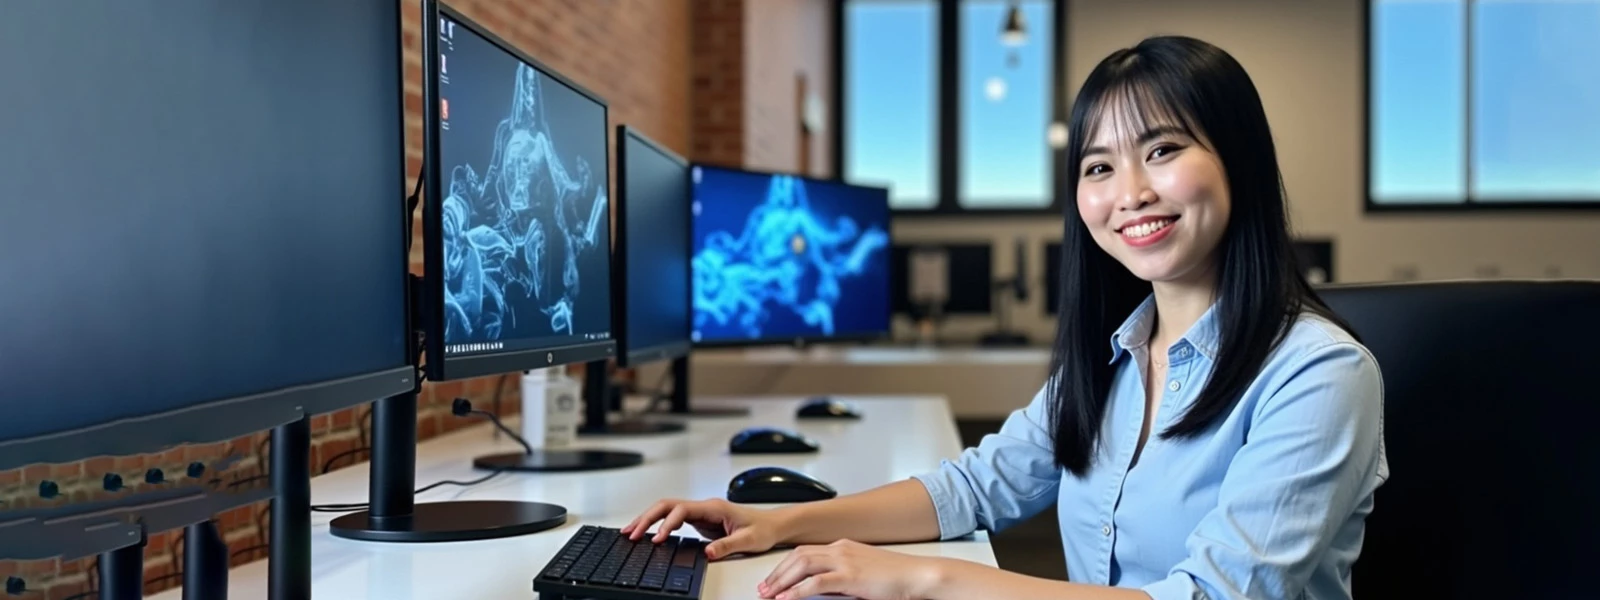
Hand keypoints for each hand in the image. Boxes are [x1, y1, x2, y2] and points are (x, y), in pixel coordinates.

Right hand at [622, 497, 782, 559]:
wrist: (773, 525)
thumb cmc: (763, 529)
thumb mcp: (748, 540)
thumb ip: (727, 546)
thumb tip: (707, 553)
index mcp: (714, 507)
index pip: (681, 510)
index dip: (666, 523)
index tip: (656, 539)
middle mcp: (704, 507)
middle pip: (667, 506)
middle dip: (646, 518)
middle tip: (631, 533)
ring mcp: (700, 513)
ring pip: (667, 510)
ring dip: (648, 519)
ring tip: (631, 532)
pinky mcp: (700, 522)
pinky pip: (673, 519)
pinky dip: (658, 525)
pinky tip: (648, 534)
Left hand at [758, 539, 941, 599]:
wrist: (917, 575)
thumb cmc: (895, 577)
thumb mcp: (863, 572)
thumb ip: (841, 576)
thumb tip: (822, 587)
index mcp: (842, 546)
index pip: (804, 552)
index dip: (784, 566)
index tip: (773, 580)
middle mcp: (840, 548)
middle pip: (797, 557)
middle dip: (777, 574)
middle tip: (764, 589)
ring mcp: (844, 560)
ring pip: (802, 566)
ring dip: (782, 581)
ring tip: (769, 595)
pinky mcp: (850, 576)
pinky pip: (815, 583)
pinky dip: (797, 591)